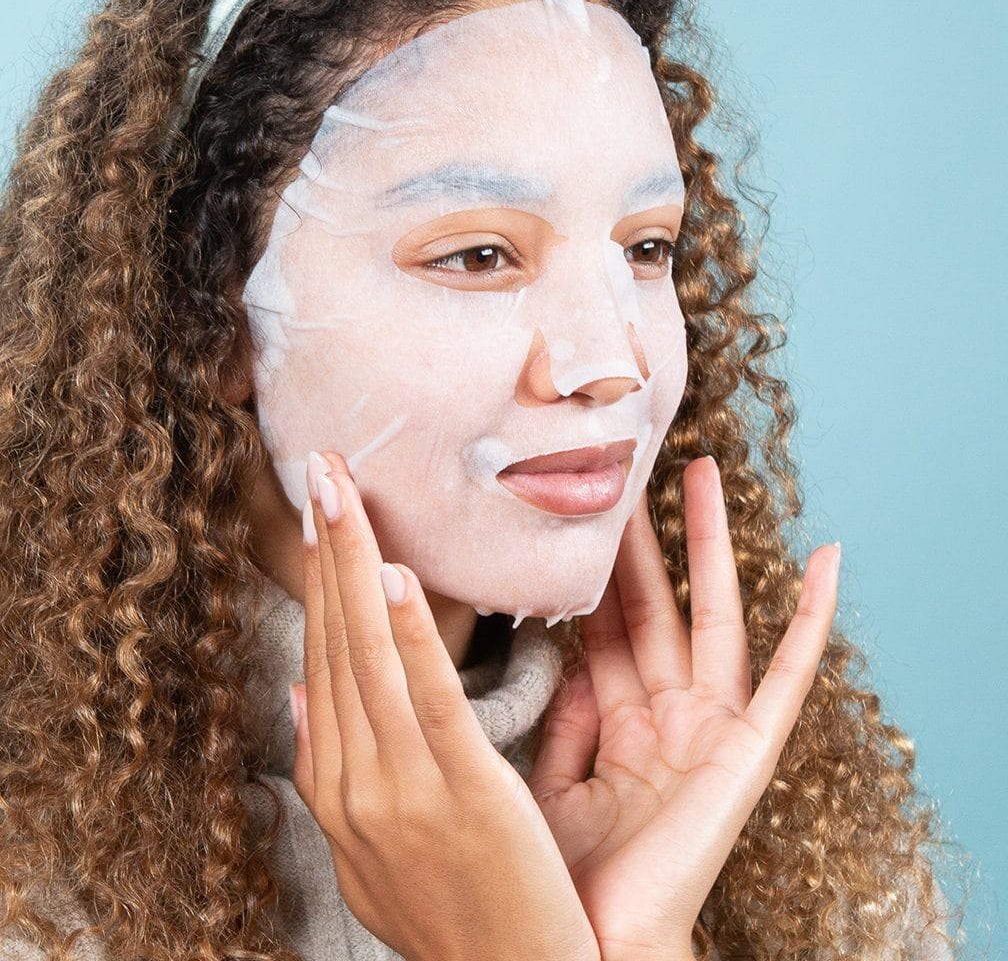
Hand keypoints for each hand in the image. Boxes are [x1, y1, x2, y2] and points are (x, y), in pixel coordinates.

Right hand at [290, 450, 600, 960]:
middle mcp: (352, 779)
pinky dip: (409, 631)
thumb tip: (298, 688)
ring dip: (351, 562)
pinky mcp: (462, 791)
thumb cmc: (446, 912)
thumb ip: (327, 764)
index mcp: (334, 786)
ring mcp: (401, 787)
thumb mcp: (365, 846)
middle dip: (324, 547)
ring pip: (368, 653)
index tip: (317, 513)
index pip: (321, 657)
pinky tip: (395, 573)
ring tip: (342, 489)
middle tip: (320, 465)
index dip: (317, 578)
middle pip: (335, 640)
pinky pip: (428, 696)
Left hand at [526, 455, 840, 959]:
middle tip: (625, 466)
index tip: (570, 508)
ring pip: (710, 614)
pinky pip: (788, 676)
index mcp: (615, 721)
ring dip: (709, 546)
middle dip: (639, 537)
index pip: (599, 624)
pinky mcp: (750, 752)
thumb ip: (559, 718)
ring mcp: (711, 728)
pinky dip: (811, 620)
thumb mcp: (551, 783)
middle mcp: (666, 713)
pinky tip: (827, 562)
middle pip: (650, 603)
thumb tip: (555, 657)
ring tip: (703, 474)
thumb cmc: (568, 879)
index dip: (588, 568)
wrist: (596, 951)